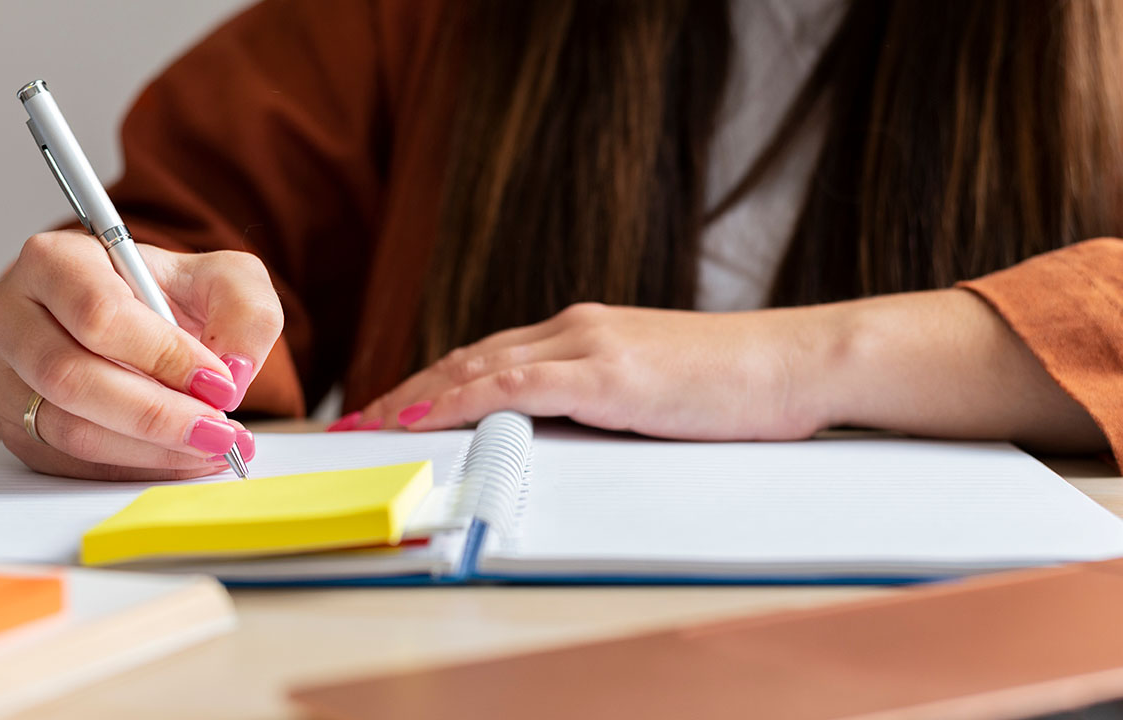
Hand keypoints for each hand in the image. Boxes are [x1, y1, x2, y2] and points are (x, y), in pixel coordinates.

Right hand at [0, 231, 281, 479]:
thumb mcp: (224, 279)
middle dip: (158, 414)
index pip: (99, 315)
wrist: (141, 321)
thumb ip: (245, 311)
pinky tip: (182, 459)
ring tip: (212, 447)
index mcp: (55, 261)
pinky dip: (134, 468)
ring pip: (69, 429)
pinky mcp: (14, 425)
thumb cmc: (170, 294)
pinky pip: (69, 462)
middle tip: (220, 430)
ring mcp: (2, 375)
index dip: (163, 356)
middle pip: (73, 378)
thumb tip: (234, 371)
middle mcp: (11, 315)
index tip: (219, 383)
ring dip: (150, 449)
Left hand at [347, 302, 836, 439]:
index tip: (392, 409)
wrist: (794, 361)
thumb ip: (597, 402)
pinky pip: (516, 385)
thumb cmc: (732, 384)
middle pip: (468, 359)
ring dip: (417, 398)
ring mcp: (588, 346)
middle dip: (407, 392)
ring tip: (371, 426)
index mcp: (583, 333)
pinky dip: (463, 399)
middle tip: (357, 423)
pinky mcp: (607, 373)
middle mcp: (574, 329)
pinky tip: (427, 415)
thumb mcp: (649, 392)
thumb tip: (552, 434)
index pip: (488, 356)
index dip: (433, 383)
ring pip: (479, 367)